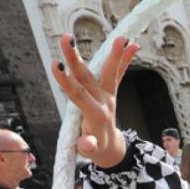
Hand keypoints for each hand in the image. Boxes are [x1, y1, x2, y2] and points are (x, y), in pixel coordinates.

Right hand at [51, 34, 140, 167]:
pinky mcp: (112, 92)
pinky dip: (126, 60)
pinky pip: (119, 74)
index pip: (78, 95)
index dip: (66, 81)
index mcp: (94, 115)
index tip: (55, 64)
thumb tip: (86, 144)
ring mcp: (108, 95)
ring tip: (122, 37)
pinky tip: (134, 44)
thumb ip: (86, 146)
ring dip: (114, 54)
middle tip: (66, 37)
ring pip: (108, 71)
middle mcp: (103, 102)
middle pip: (87, 77)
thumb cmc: (94, 149)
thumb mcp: (88, 151)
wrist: (109, 148)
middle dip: (75, 58)